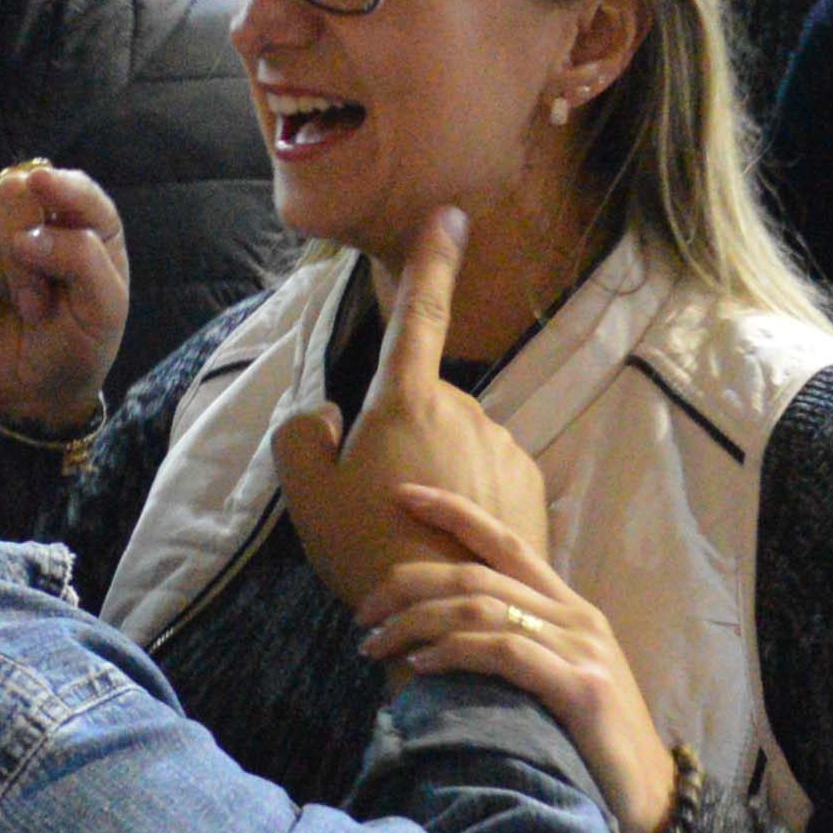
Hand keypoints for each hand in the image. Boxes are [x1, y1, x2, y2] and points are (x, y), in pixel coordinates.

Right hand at [0, 159, 127, 437]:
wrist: (28, 394)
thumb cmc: (75, 347)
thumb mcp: (102, 310)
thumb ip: (82, 260)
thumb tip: (26, 237)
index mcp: (86, 224)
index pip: (76, 188)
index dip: (61, 185)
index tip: (43, 187)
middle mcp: (40, 218)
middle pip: (17, 191)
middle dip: (25, 247)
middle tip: (36, 302)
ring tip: (18, 308)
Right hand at [272, 206, 559, 622]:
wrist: (450, 617)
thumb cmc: (368, 552)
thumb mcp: (307, 497)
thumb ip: (302, 437)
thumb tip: (325, 412)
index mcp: (406, 402)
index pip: (416, 315)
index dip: (430, 262)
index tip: (449, 215)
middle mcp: (464, 410)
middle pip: (424, 403)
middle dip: (404, 436)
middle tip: (379, 500)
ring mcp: (502, 445)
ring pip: (457, 441)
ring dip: (438, 470)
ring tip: (417, 531)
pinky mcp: (530, 483)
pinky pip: (489, 473)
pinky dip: (472, 496)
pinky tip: (453, 540)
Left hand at [351, 476, 678, 832]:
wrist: (654, 801)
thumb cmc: (593, 748)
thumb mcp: (554, 683)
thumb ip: (515, 651)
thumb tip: (439, 642)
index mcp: (571, 608)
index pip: (507, 541)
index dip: (453, 511)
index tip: (401, 495)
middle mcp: (578, 617)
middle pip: (477, 574)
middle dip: (408, 585)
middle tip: (363, 613)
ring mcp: (582, 648)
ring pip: (481, 608)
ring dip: (415, 623)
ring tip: (375, 646)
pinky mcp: (580, 686)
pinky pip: (502, 651)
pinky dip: (453, 652)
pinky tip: (419, 666)